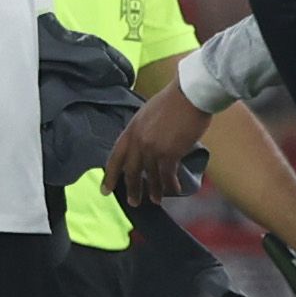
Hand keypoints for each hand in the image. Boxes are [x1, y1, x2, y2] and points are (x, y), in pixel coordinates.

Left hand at [104, 75, 213, 214]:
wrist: (189, 94)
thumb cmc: (174, 100)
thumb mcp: (149, 114)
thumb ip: (144, 130)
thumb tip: (148, 144)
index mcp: (131, 130)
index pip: (115, 157)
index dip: (110, 176)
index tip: (105, 190)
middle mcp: (138, 141)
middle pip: (131, 171)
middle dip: (132, 188)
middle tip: (133, 202)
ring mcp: (152, 148)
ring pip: (150, 175)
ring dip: (153, 190)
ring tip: (155, 200)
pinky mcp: (169, 153)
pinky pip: (167, 175)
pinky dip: (171, 184)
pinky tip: (175, 190)